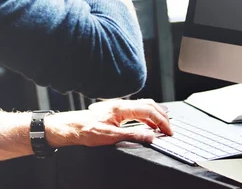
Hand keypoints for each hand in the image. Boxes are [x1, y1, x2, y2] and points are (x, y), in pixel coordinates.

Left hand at [45, 99, 171, 147]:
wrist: (71, 127)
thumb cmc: (86, 130)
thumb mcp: (110, 137)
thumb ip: (132, 135)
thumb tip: (150, 136)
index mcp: (121, 108)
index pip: (149, 111)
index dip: (161, 121)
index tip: (168, 131)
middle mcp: (121, 104)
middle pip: (149, 105)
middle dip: (162, 116)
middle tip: (169, 128)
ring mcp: (119, 106)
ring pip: (143, 105)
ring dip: (155, 114)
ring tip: (163, 125)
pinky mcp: (116, 110)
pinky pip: (137, 109)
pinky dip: (147, 115)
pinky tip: (148, 123)